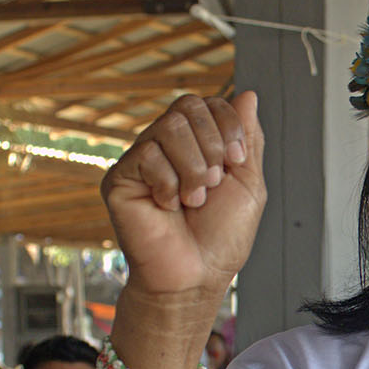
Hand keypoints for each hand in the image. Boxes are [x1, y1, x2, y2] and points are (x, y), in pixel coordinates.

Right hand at [101, 93, 265, 301]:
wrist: (195, 274)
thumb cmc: (221, 237)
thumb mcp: (248, 183)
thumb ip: (248, 138)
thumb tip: (248, 94)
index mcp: (198, 144)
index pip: (209, 103)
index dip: (229, 125)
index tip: (237, 160)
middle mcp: (168, 146)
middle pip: (189, 106)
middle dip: (212, 145)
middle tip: (213, 184)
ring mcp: (143, 159)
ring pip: (170, 126)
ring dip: (194, 168)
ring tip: (194, 200)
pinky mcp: (120, 177)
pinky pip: (147, 154)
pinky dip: (169, 184)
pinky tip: (168, 207)